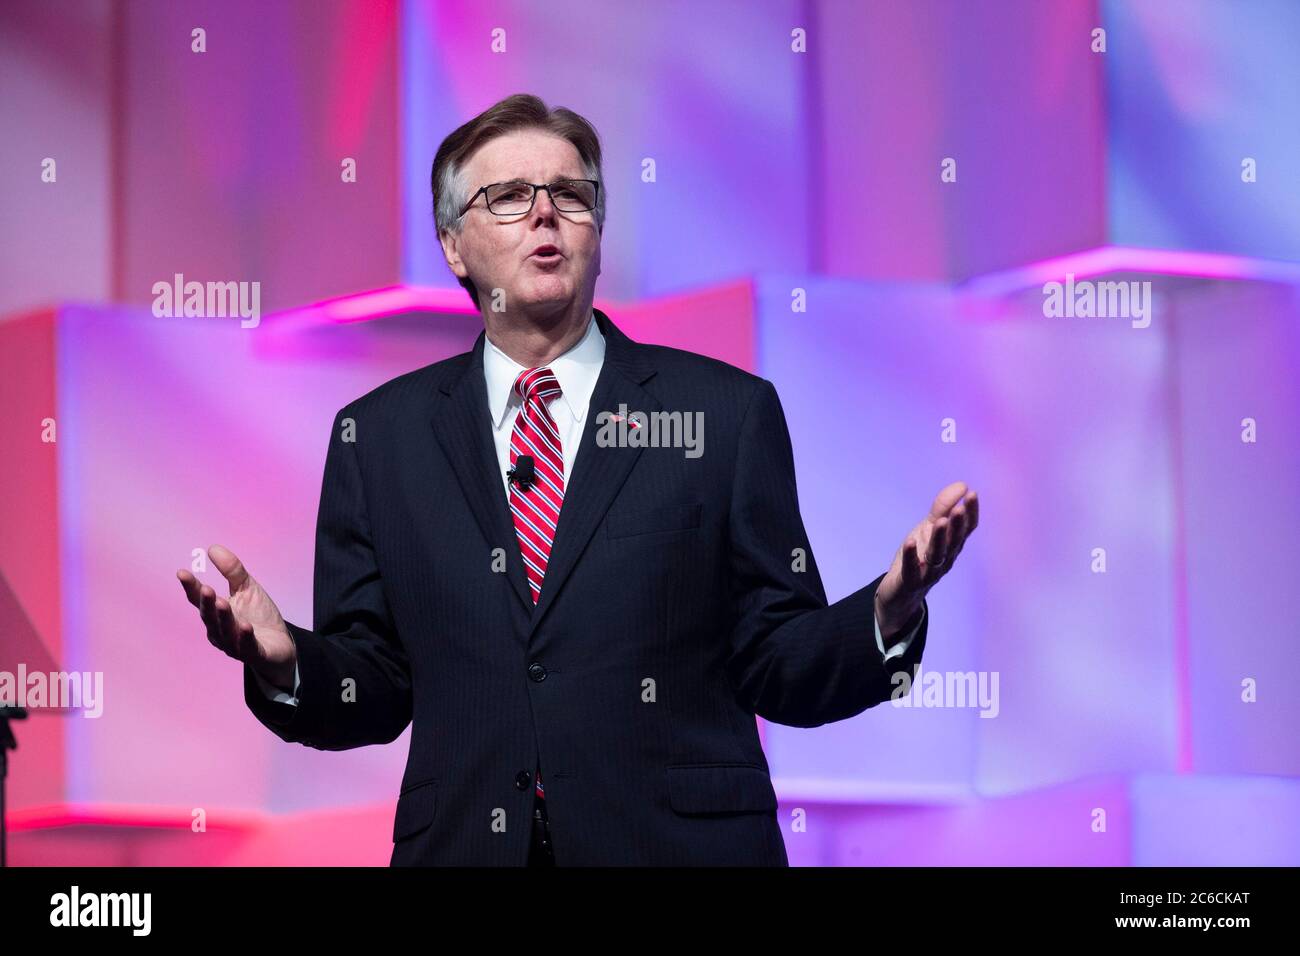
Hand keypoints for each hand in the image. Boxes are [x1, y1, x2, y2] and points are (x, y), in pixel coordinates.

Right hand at [176, 544, 296, 691]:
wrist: (280, 645)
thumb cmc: (258, 616)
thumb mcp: (247, 588)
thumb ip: (232, 571)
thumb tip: (213, 548)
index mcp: (216, 613)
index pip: (199, 600)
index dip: (191, 587)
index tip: (182, 572)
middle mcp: (220, 630)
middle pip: (210, 616)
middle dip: (207, 603)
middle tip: (206, 589)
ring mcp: (235, 644)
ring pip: (225, 631)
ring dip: (223, 618)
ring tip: (222, 602)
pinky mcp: (254, 653)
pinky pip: (247, 646)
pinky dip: (245, 637)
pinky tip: (245, 626)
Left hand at [874, 482, 978, 638]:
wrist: (901, 592)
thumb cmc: (920, 555)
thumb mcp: (929, 528)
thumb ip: (943, 508)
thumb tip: (963, 485)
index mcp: (952, 545)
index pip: (966, 529)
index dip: (971, 513)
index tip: (972, 494)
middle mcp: (945, 558)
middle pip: (954, 541)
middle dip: (958, 525)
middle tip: (960, 508)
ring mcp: (929, 571)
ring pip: (937, 555)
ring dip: (940, 539)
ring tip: (941, 522)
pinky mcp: (911, 581)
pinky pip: (912, 568)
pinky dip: (911, 556)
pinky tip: (910, 542)